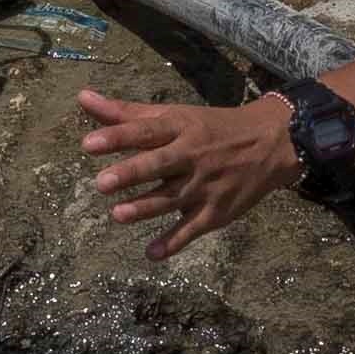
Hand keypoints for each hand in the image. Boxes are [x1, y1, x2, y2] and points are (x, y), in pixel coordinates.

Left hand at [76, 88, 292, 258]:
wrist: (272, 143)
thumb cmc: (211, 128)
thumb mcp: (174, 115)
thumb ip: (126, 113)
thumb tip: (82, 99)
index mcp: (180, 128)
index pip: (145, 131)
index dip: (116, 137)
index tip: (88, 144)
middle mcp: (191, 156)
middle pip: (158, 164)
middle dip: (131, 173)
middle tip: (102, 183)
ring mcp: (205, 185)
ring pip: (172, 198)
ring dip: (145, 208)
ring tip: (118, 215)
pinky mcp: (216, 211)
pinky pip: (192, 229)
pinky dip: (174, 242)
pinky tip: (152, 254)